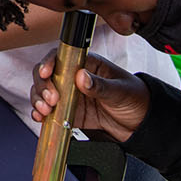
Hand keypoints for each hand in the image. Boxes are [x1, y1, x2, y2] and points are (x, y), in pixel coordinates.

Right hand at [30, 51, 148, 143]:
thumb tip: (81, 77)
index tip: (46, 73)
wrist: (142, 124)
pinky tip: (41, 118)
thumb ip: (100, 85)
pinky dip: (41, 115)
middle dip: (42, 86)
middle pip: (47, 75)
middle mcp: (75, 78)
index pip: (62, 56)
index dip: (49, 62)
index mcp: (88, 64)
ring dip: (39, 100)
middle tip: (51, 99)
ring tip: (45, 111)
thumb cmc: (136, 99)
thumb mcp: (120, 91)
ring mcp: (70, 96)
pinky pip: (49, 112)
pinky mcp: (69, 113)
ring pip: (44, 93)